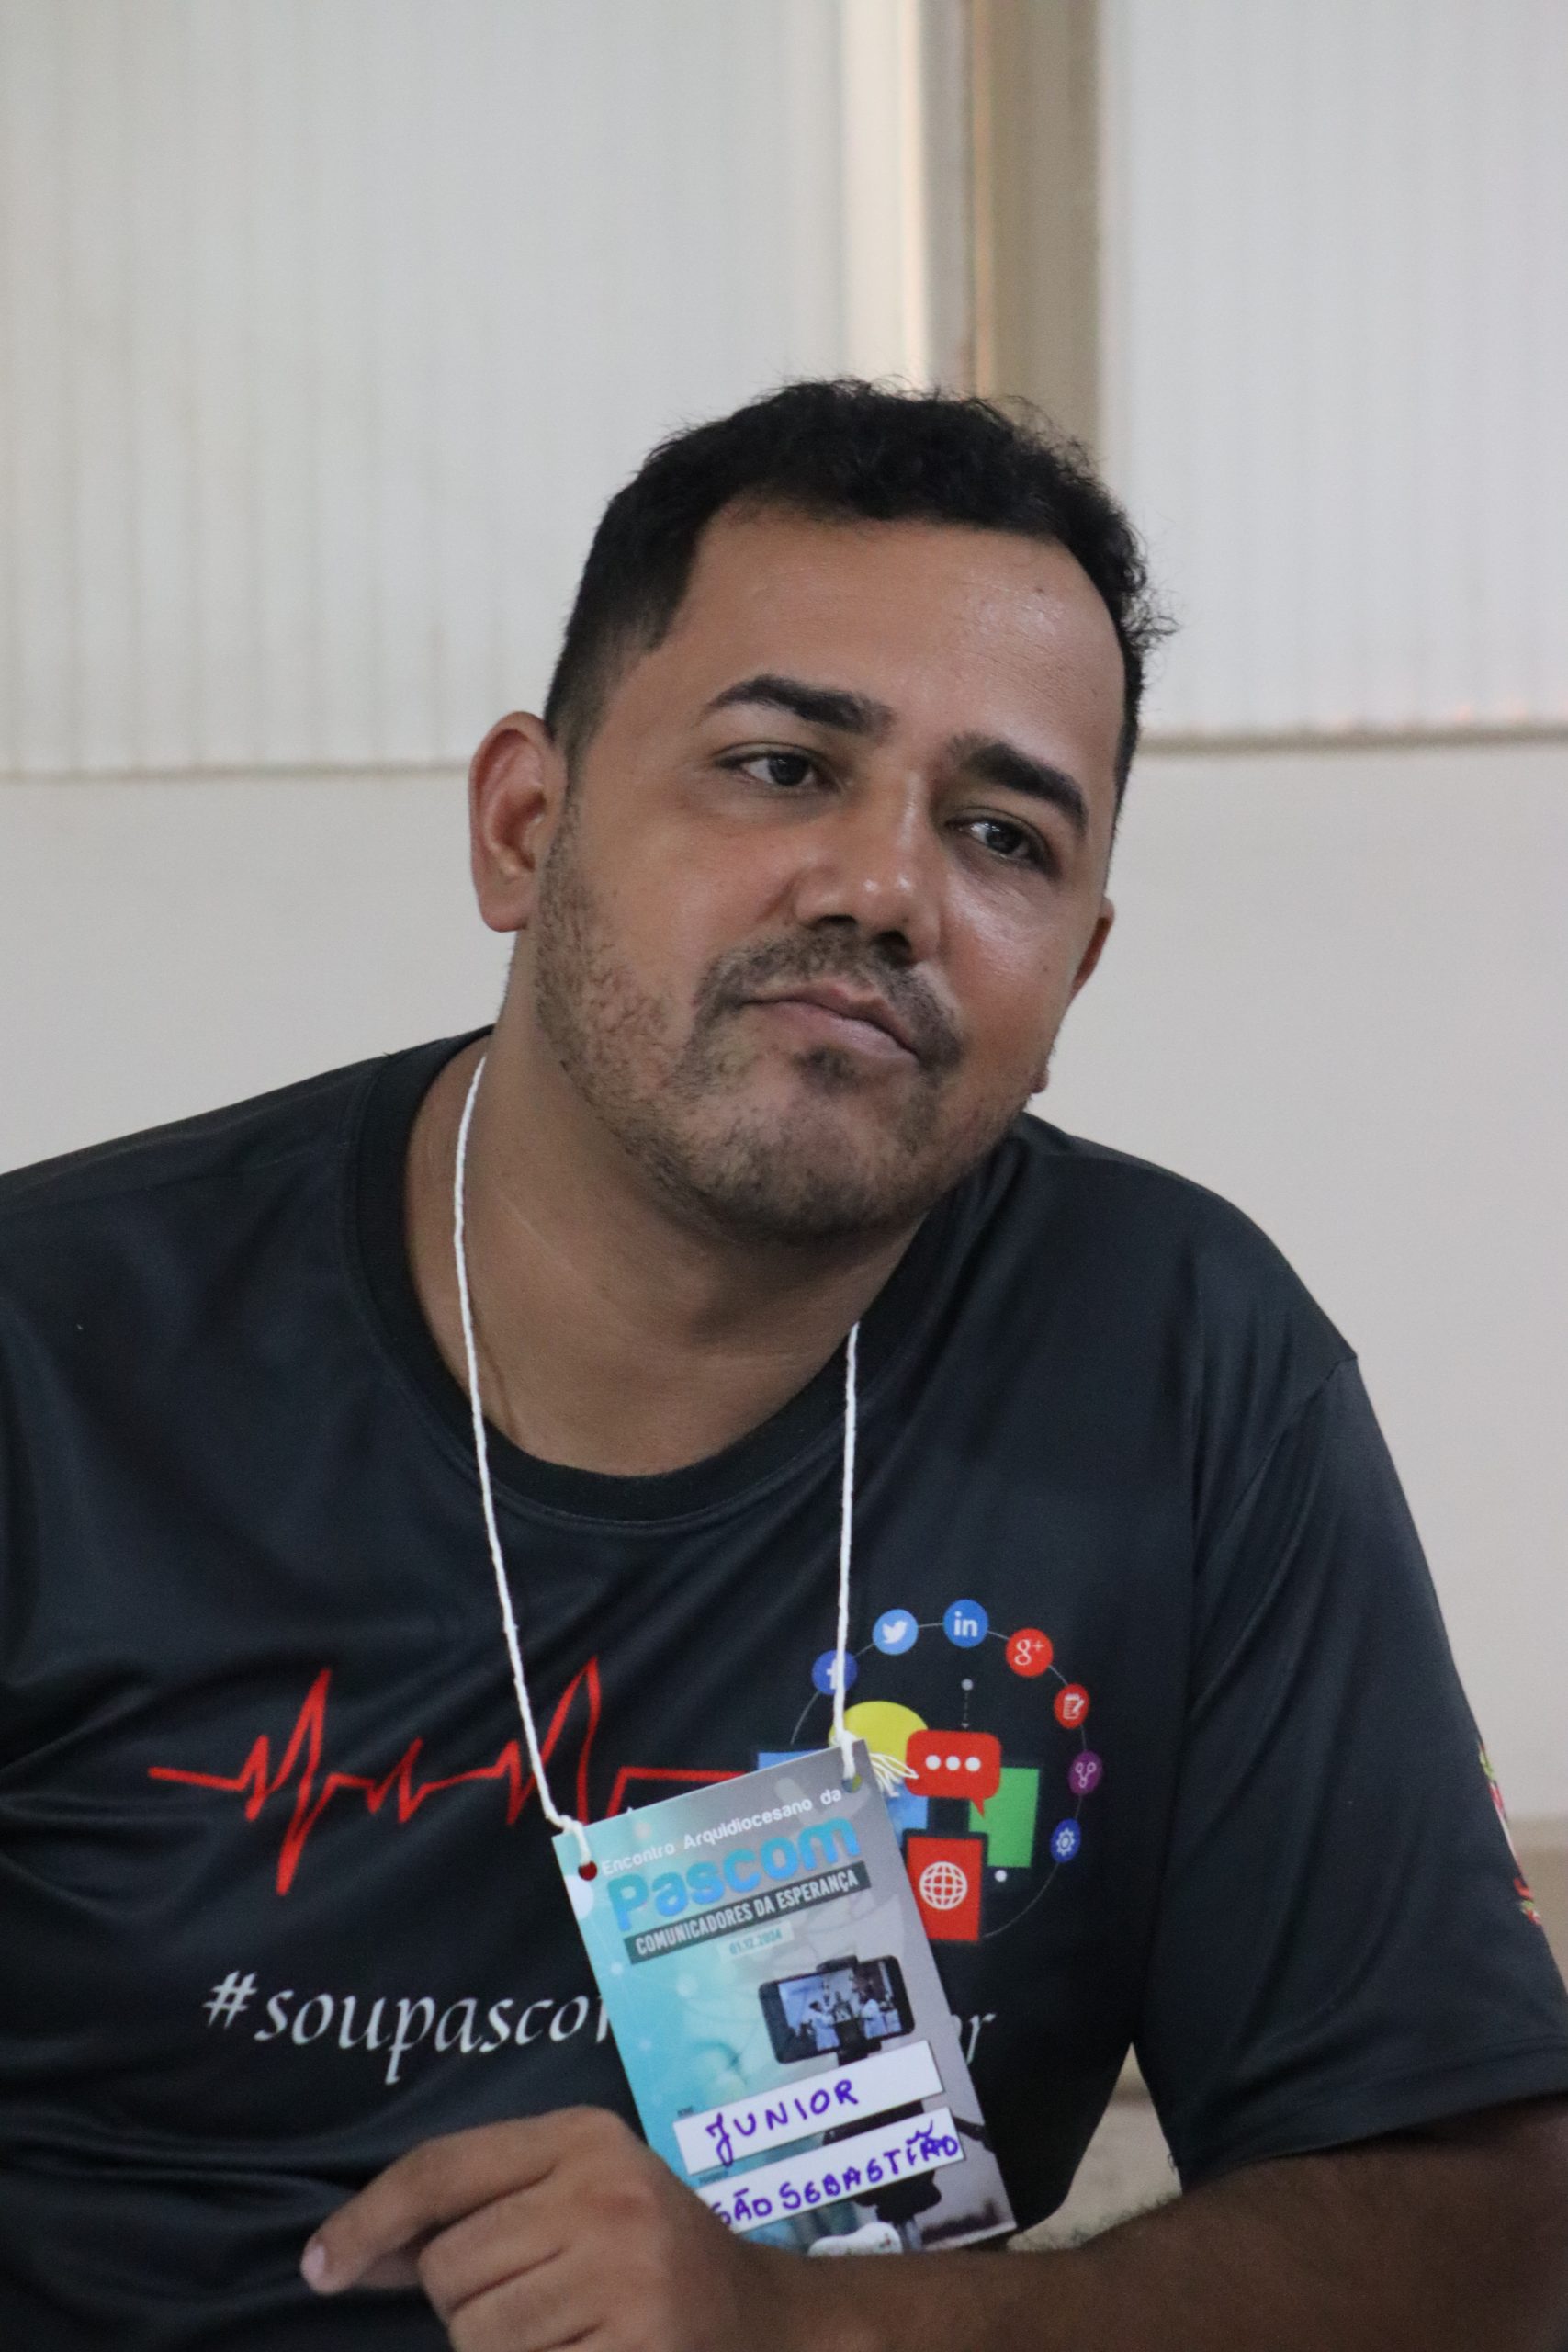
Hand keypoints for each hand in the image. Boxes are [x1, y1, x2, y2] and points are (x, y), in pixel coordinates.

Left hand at [300, 2106, 817, 2351]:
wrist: (762, 2319)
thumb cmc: (645, 2252)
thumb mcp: (570, 2197)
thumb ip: (470, 2212)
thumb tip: (347, 2254)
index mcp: (583, 2137)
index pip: (440, 2170)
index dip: (366, 2222)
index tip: (319, 2268)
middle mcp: (604, 2194)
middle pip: (449, 2267)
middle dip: (466, 2300)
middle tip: (539, 2298)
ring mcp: (624, 2274)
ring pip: (474, 2335)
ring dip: (497, 2350)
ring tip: (564, 2331)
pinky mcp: (636, 2347)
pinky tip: (584, 2351)